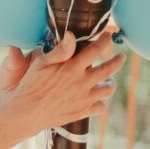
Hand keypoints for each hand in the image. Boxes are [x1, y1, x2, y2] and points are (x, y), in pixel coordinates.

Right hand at [1, 30, 124, 131]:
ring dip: (111, 83)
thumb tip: (72, 35)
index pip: (95, 50)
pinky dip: (101, 102)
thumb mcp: (41, 63)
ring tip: (110, 80)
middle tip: (121, 57)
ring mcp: (84, 98)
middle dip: (117, 61)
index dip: (104, 41)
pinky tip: (97, 99)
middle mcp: (82, 82)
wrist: (27, 113)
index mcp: (73, 68)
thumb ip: (60, 50)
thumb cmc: (31, 85)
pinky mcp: (82, 112)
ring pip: (107, 90)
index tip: (108, 37)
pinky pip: (100, 107)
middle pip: (108, 70)